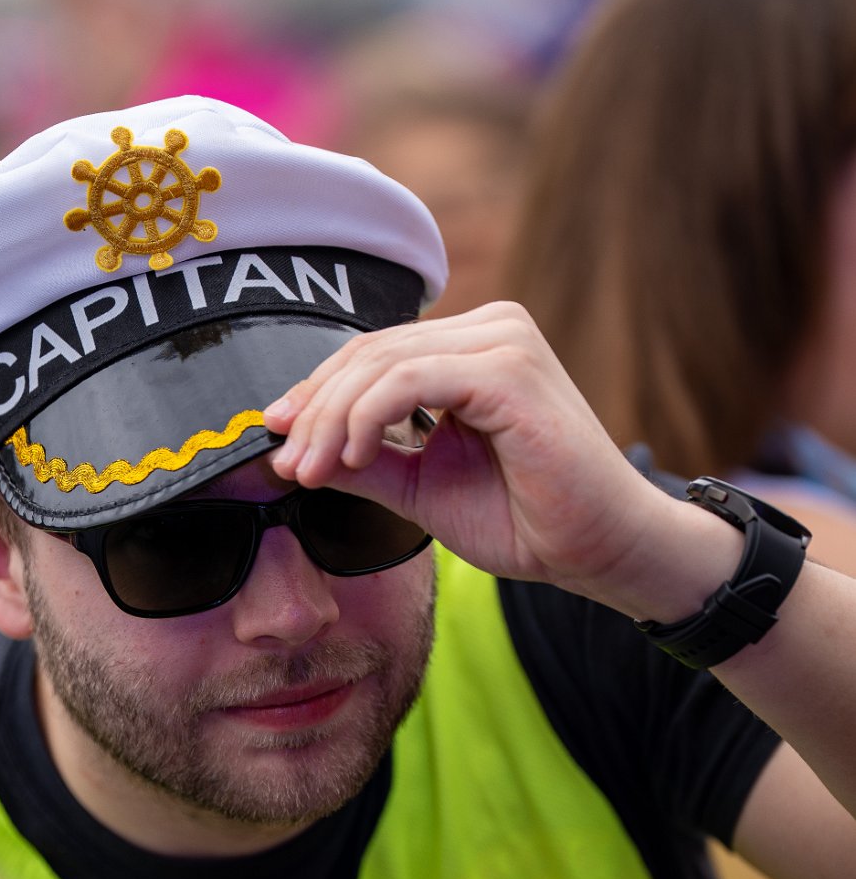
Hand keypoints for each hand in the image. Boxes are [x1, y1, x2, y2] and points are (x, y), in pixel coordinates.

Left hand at [263, 302, 663, 605]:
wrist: (600, 549)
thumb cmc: (527, 519)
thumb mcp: (420, 488)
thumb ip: (363, 463)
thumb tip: (292, 452)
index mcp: (473, 347)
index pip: (373, 353)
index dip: (317, 394)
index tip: (278, 441)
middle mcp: (491, 329)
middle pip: (370, 351)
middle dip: (314, 409)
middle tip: (285, 463)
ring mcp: (503, 342)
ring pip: (381, 362)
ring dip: (331, 419)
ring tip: (307, 470)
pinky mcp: (509, 371)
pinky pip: (409, 381)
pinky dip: (366, 418)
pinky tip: (350, 456)